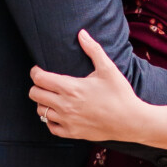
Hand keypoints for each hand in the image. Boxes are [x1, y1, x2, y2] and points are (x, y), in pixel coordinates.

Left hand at [29, 31, 146, 140]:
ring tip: (52, 97)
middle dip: (37, 86)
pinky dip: (50, 120)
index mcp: (71, 88)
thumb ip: (93, 49)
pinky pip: (50, 127)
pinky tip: (58, 113)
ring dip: (43, 102)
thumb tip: (82, 33)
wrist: (130, 121)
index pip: (40, 79)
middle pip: (35, 94)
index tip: (38, 70)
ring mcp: (67, 121)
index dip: (35, 72)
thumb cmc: (120, 94)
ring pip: (40, 111)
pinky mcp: (72, 133)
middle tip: (44, 83)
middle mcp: (65, 105)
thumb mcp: (108, 69)